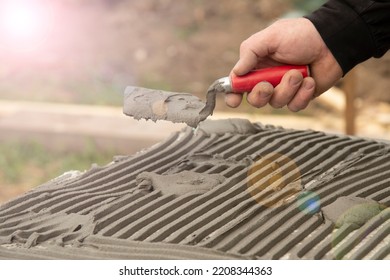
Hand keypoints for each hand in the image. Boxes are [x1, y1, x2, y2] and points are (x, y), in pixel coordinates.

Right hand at [225, 18, 342, 111]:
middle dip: (261, 94)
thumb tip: (235, 73)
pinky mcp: (300, 97)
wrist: (331, 41)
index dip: (233, 95)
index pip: (238, 85)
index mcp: (256, 65)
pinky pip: (294, 106)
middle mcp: (267, 79)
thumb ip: (250, 53)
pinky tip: (310, 80)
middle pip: (255, 99)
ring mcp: (284, 89)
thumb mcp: (270, 37)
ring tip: (298, 73)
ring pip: (276, 103)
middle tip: (268, 85)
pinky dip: (302, 94)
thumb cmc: (300, 35)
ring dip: (287, 89)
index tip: (235, 100)